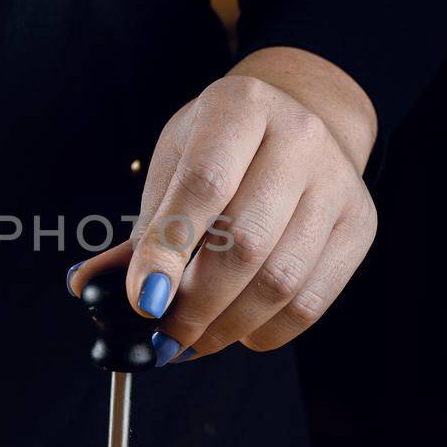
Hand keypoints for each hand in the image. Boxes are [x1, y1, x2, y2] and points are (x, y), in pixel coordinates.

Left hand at [69, 48, 378, 360]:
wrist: (300, 119)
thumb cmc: (225, 146)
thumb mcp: (175, 163)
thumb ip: (141, 227)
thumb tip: (87, 283)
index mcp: (241, 106)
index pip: (203, 185)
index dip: (168, 251)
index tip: (141, 302)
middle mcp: (298, 137)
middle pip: (246, 242)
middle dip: (196, 305)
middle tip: (163, 336)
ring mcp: (336, 183)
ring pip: (281, 280)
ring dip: (228, 326)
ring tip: (192, 340)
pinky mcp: (359, 225)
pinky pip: (312, 300)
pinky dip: (267, 331)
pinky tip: (237, 330)